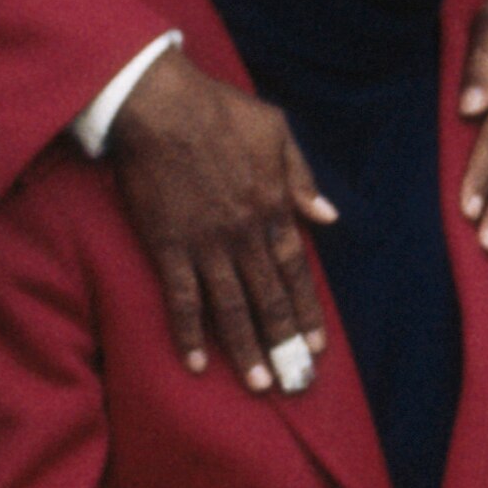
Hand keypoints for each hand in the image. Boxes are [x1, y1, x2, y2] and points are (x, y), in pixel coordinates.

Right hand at [104, 51, 334, 392]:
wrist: (159, 103)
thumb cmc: (219, 109)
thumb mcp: (276, 131)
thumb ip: (301, 177)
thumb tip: (328, 215)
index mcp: (274, 206)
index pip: (297, 271)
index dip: (308, 311)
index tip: (317, 346)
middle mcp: (244, 233)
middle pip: (269, 298)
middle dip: (284, 342)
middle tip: (295, 382)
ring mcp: (205, 243)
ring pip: (230, 307)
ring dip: (245, 348)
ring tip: (258, 384)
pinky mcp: (167, 245)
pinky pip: (180, 298)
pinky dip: (188, 332)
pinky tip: (196, 362)